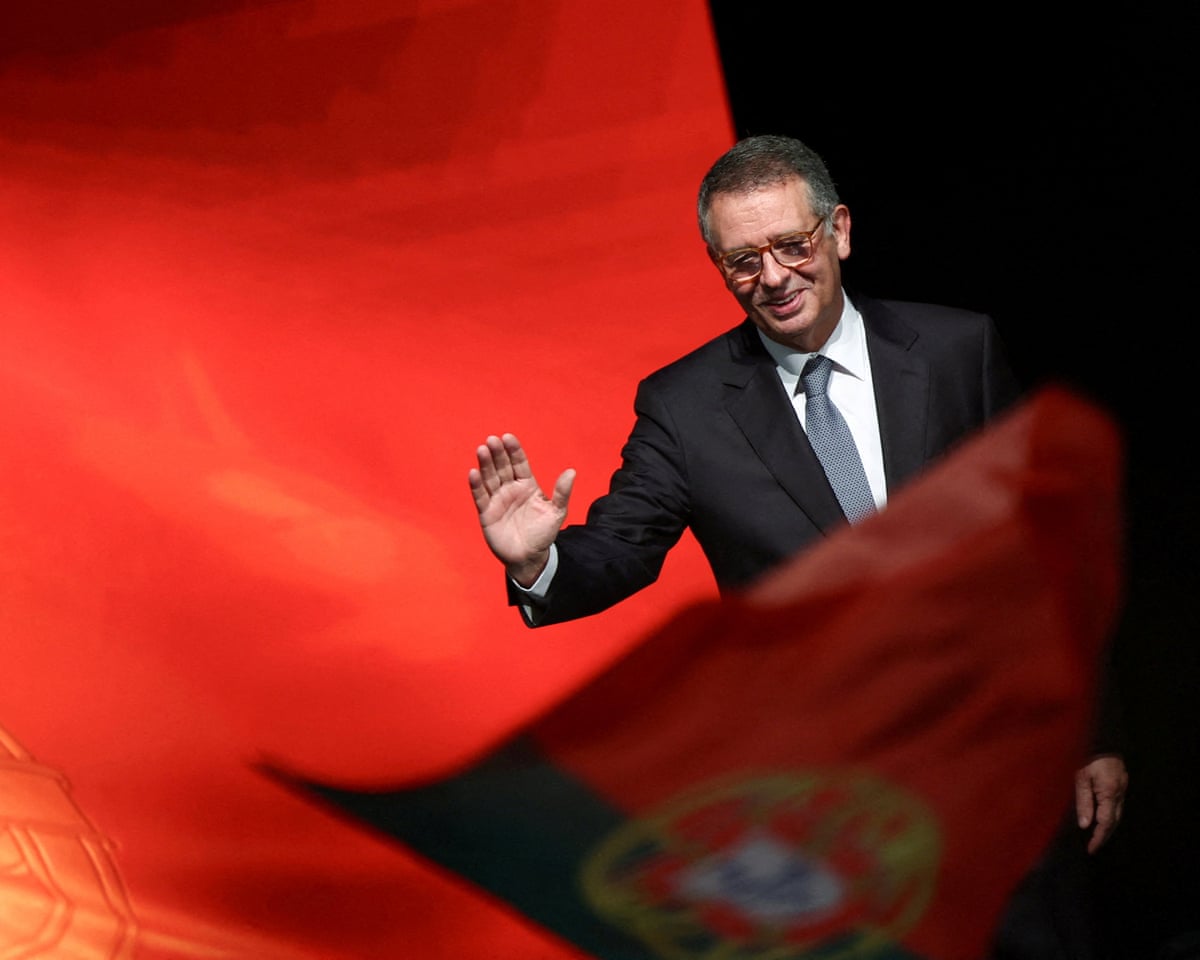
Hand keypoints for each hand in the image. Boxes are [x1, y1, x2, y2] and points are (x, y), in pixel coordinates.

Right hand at [469, 433, 574, 586]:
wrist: (529, 557)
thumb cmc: (543, 534)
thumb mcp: (557, 512)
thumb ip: (562, 492)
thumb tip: (571, 471)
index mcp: (527, 485)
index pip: (519, 463)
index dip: (513, 450)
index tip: (508, 437)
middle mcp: (510, 489)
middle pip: (502, 467)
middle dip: (497, 453)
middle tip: (492, 440)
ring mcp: (497, 500)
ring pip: (490, 478)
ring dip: (485, 464)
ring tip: (482, 449)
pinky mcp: (487, 513)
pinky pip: (480, 496)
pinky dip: (476, 485)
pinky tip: (473, 472)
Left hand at [1074, 755, 1127, 853]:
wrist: (1101, 739)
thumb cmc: (1086, 756)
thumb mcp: (1080, 777)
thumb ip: (1083, 801)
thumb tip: (1085, 825)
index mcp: (1109, 792)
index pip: (1106, 822)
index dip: (1098, 837)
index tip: (1090, 849)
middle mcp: (1120, 792)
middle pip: (1115, 821)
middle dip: (1104, 835)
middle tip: (1092, 847)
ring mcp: (1122, 787)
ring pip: (1117, 814)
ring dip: (1107, 827)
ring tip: (1095, 837)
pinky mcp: (1120, 783)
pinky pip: (1116, 805)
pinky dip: (1109, 815)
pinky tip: (1100, 818)